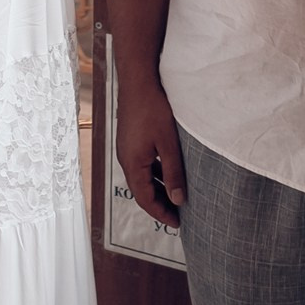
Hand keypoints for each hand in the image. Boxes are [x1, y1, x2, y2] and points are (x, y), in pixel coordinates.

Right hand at [114, 75, 185, 226]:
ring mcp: (126, 150)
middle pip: (141, 191)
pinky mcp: (130, 141)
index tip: (177, 223)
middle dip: (159, 205)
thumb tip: (178, 200)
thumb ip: (173, 173)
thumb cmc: (153, 109)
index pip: (145, 199)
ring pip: (141, 178)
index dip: (161, 213)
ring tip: (175, 198)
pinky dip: (154, 175)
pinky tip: (167, 174)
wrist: (138, 81)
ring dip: (157, 190)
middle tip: (178, 216)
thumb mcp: (168, 144)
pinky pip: (141, 165)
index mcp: (133, 164)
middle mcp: (126, 159)